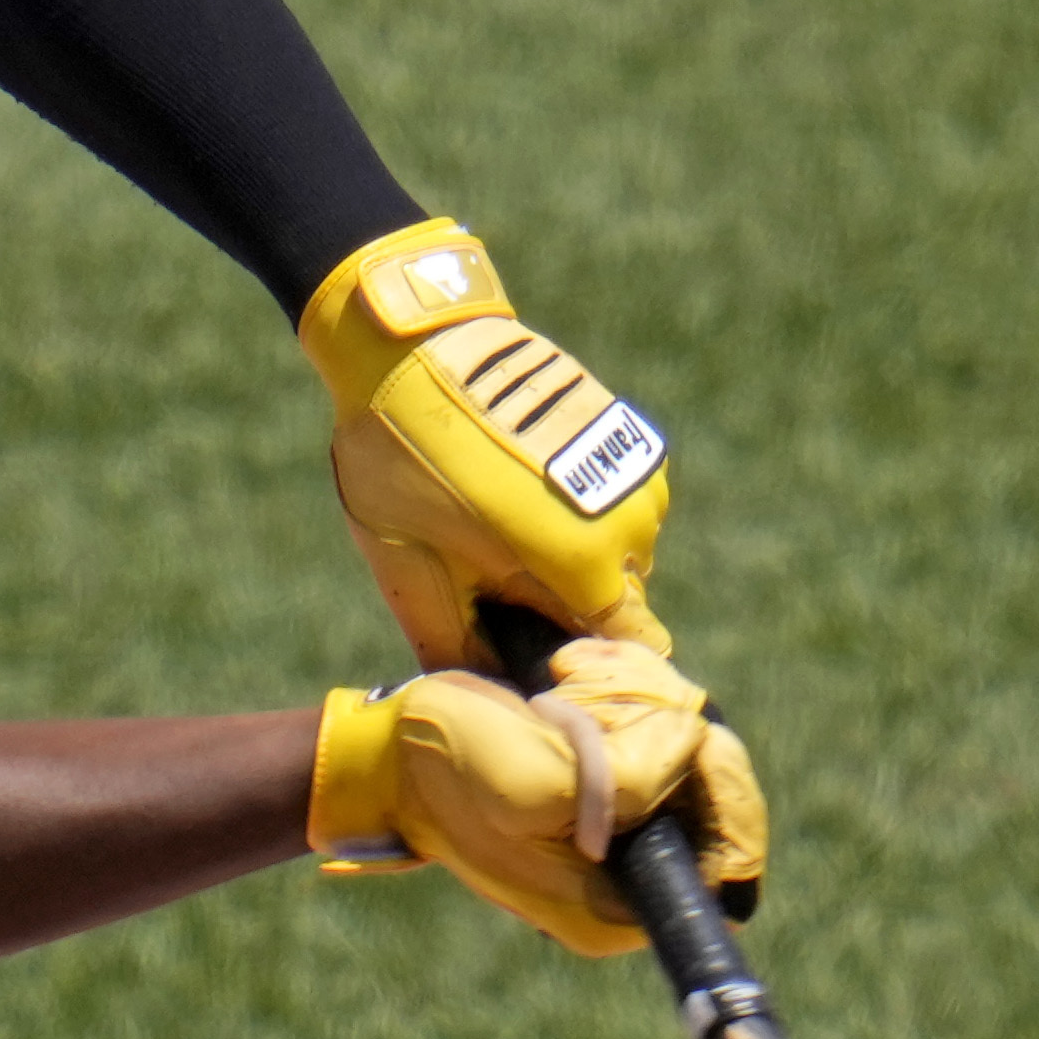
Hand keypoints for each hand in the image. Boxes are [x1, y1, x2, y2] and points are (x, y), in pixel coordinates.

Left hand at [303, 217, 671, 672]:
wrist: (411, 342)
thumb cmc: (403, 459)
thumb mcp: (409, 568)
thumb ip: (452, 644)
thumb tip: (480, 697)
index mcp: (585, 565)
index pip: (632, 650)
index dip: (587, 667)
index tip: (542, 661)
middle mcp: (632, 521)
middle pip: (618, 601)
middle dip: (568, 607)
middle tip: (496, 589)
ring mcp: (635, 469)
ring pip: (618, 547)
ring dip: (571, 552)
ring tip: (496, 528)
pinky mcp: (623, 428)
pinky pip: (610, 497)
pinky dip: (573, 506)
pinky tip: (513, 486)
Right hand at [308, 629, 767, 956]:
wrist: (388, 755)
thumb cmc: (452, 771)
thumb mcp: (544, 779)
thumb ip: (634, 775)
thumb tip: (697, 741)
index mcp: (618, 908)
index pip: (728, 846)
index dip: (716, 778)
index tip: (667, 726)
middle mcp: (625, 883)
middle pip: (710, 793)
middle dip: (663, 727)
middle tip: (584, 694)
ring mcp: (614, 839)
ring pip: (680, 756)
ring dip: (631, 699)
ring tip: (562, 682)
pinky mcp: (598, 796)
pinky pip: (645, 740)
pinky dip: (616, 697)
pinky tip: (563, 680)